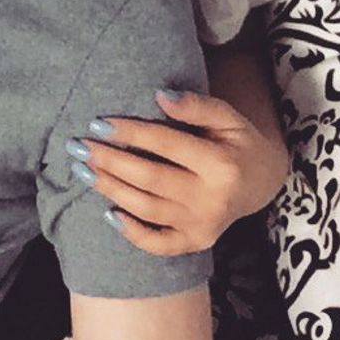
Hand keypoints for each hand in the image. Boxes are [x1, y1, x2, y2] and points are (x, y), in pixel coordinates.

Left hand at [68, 91, 288, 255]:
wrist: (261, 182)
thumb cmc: (237, 141)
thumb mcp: (227, 116)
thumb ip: (196, 105)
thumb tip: (160, 96)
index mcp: (221, 165)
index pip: (165, 144)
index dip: (130, 133)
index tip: (98, 123)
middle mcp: (212, 200)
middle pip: (150, 179)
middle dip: (109, 162)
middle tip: (77, 147)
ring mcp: (203, 226)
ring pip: (147, 209)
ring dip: (110, 189)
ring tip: (82, 171)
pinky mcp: (196, 243)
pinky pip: (159, 243)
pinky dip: (132, 232)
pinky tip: (108, 213)